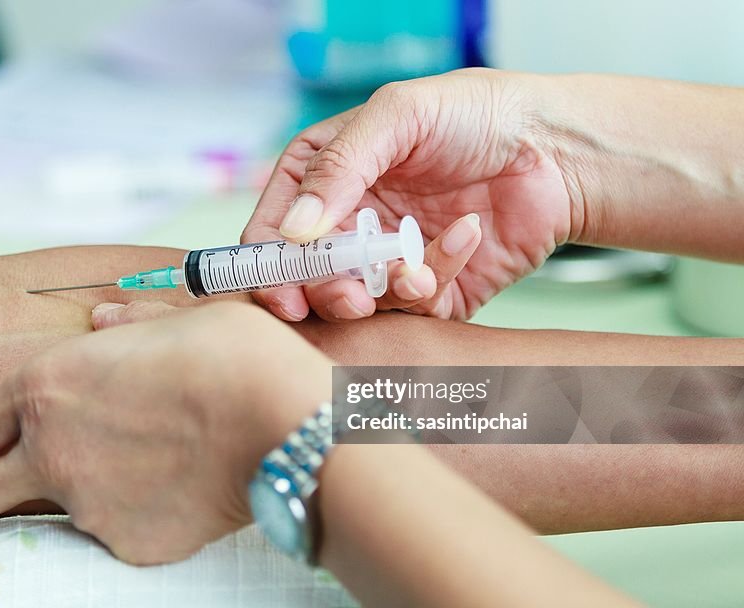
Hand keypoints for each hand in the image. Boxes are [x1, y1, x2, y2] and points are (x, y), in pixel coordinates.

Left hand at [0, 302, 329, 564]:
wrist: (284, 426)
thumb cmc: (232, 357)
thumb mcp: (173, 319)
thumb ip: (126, 322)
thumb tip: (107, 316)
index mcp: (45, 387)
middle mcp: (48, 451)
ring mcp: (84, 505)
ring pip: (35, 518)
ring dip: (29, 511)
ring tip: (60, 498)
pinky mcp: (125, 544)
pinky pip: (107, 532)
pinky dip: (116, 518)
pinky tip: (150, 497)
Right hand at [243, 68, 577, 321]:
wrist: (555, 147)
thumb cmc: (474, 114)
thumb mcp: (398, 116)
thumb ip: (340, 168)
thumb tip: (293, 229)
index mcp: (324, 179)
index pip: (273, 232)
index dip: (269, 267)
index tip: (283, 294)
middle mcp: (349, 224)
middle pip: (308, 280)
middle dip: (326, 293)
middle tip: (351, 296)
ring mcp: (386, 259)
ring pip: (358, 302)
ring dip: (383, 291)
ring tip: (414, 268)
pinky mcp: (430, 289)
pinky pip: (414, 307)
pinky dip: (434, 281)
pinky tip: (464, 237)